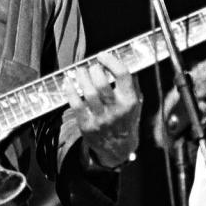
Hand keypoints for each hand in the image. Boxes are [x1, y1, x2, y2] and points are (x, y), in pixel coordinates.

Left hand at [63, 53, 140, 168]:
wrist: (119, 149)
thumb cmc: (126, 121)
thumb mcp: (137, 103)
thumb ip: (131, 83)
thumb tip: (119, 60)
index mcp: (130, 101)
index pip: (122, 75)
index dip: (111, 61)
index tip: (103, 56)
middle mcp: (116, 110)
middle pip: (102, 83)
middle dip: (94, 69)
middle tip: (92, 66)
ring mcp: (101, 118)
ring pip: (88, 92)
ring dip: (81, 77)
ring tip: (80, 71)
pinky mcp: (87, 125)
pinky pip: (76, 104)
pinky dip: (70, 90)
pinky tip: (68, 83)